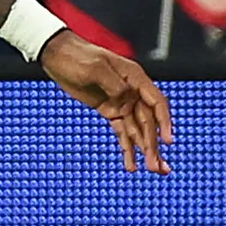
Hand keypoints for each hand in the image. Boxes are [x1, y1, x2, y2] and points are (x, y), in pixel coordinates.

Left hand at [42, 29, 172, 174]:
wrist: (58, 55)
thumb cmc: (78, 57)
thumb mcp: (96, 68)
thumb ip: (114, 86)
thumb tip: (127, 101)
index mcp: (135, 78)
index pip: (157, 103)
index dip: (164, 123)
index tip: (167, 142)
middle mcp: (133, 92)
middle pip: (149, 123)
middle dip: (154, 146)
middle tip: (157, 168)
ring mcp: (122, 103)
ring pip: (138, 130)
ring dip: (145, 151)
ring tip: (153, 171)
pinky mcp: (109, 111)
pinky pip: (122, 132)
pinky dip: (127, 148)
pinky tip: (131, 165)